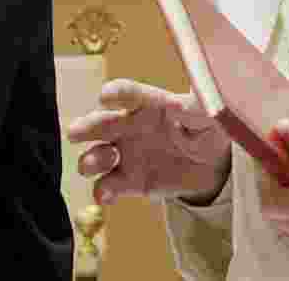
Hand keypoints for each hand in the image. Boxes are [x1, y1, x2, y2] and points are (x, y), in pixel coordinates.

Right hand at [66, 78, 230, 204]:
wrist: (212, 166)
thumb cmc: (207, 129)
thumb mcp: (208, 117)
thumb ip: (194, 110)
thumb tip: (178, 105)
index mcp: (148, 104)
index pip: (129, 93)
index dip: (116, 94)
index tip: (105, 97)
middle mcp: (129, 126)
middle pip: (101, 123)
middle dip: (87, 127)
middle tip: (76, 132)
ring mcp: (125, 154)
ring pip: (97, 155)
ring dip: (92, 159)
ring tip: (102, 163)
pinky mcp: (128, 181)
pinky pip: (108, 186)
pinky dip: (103, 191)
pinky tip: (106, 194)